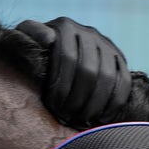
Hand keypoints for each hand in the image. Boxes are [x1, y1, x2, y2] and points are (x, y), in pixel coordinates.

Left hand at [16, 16, 131, 127]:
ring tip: (82, 120)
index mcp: (65, 27)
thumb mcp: (25, 40)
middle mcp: (89, 32)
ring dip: (94, 103)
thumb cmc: (35, 54)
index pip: (67, 58)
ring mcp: (107, 45)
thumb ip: (31, 34)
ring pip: (107, 77)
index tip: (54, 108)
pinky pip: (123, 82)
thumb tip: (48, 39)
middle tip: (67, 117)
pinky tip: (102, 118)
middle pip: (88, 70)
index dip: (61, 86)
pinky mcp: (119, 59)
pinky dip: (114, 102)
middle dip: (77, 99)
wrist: (54, 53)